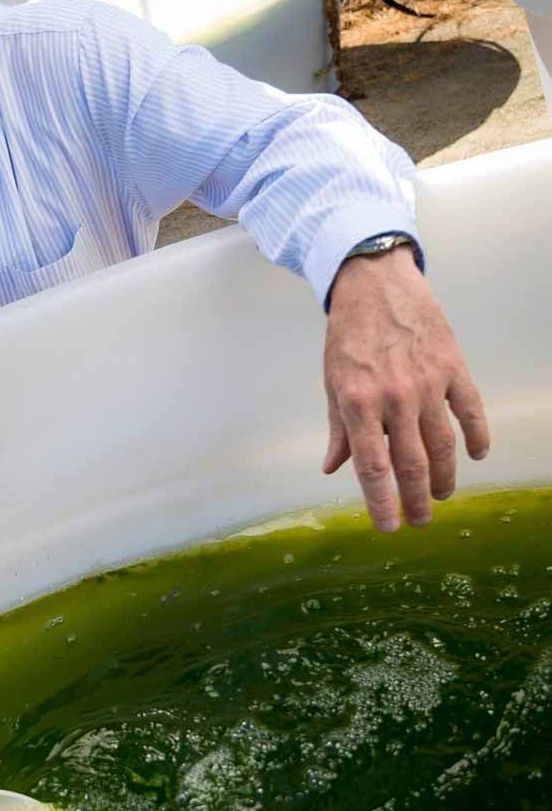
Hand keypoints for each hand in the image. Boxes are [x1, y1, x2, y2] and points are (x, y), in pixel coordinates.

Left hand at [323, 247, 488, 532]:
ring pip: (443, 443)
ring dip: (445, 475)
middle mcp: (394, 397)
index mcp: (357, 404)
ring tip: (441, 494)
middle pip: (411, 463)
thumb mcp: (332, 382)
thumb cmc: (348, 335)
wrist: (375, 283)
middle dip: (417, 499)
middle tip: (420, 520)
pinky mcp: (452, 366)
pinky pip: (470, 409)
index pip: (372, 467)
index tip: (388, 527)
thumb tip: (333, 468)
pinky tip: (478, 454)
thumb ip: (338, 429)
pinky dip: (478, 435)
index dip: (381, 502)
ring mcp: (427, 382)